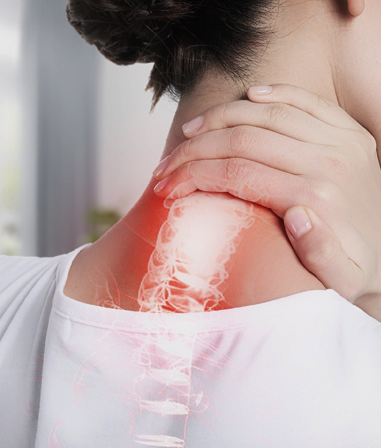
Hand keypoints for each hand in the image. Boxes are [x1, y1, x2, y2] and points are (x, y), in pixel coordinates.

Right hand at [152, 84, 380, 317]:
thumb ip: (318, 250)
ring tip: (190, 132)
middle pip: (243, 139)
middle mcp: (328, 161)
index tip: (166, 186)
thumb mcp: (338, 280)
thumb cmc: (355, 272)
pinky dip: (274, 93)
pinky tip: (248, 93)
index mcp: (316, 197)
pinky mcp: (349, 133)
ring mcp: (340, 141)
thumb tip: (297, 213)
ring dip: (220, 118)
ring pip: (266, 113)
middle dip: (194, 151)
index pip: (237, 173)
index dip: (193, 176)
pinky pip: (306, 101)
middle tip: (166, 165)